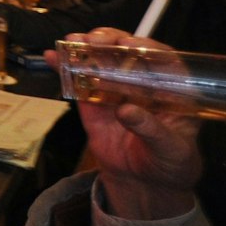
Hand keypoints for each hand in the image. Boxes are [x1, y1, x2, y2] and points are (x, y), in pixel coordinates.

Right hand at [50, 30, 200, 219]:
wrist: (143, 184)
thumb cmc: (171, 164)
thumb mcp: (171, 150)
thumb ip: (151, 130)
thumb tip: (126, 110)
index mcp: (172, 90)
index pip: (164, 61)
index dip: (148, 48)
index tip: (131, 45)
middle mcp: (144, 84)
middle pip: (128, 53)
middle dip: (111, 41)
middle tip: (97, 41)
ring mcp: (116, 90)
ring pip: (102, 60)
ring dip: (86, 47)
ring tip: (72, 42)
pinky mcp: (93, 102)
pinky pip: (79, 81)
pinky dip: (65, 68)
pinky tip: (53, 58)